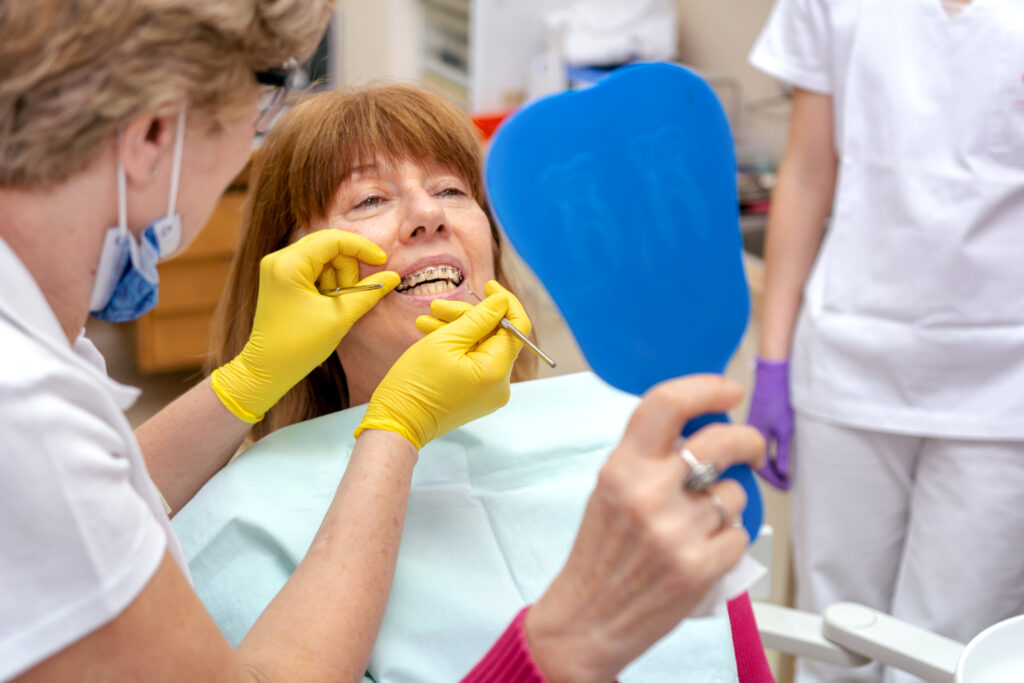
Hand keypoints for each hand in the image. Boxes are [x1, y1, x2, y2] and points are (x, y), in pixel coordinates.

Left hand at [211, 230, 398, 422]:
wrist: (268, 368)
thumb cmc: (300, 346)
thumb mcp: (340, 317)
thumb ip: (368, 292)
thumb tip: (393, 277)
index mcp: (288, 265)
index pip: (333, 240)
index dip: (362, 248)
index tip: (382, 262)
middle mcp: (279, 259)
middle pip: (328, 245)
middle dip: (347, 267)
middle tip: (350, 295)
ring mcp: (278, 267)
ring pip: (323, 256)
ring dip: (338, 277)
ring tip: (333, 304)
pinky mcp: (281, 277)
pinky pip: (314, 267)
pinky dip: (328, 281)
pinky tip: (326, 302)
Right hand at [354, 281, 528, 448]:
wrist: (397, 423)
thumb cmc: (415, 383)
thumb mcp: (445, 341)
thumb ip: (478, 318)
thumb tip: (502, 302)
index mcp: (496, 370)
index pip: (518, 327)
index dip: (505, 302)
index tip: (488, 286)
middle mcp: (499, 384)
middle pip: (495, 336)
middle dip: (468, 316)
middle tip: (437, 306)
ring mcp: (488, 392)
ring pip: (481, 347)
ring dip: (457, 329)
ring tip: (426, 320)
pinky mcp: (476, 396)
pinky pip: (473, 362)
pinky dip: (456, 347)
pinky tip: (430, 334)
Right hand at [524, 376, 764, 682]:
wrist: (587, 619)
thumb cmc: (599, 555)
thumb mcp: (609, 490)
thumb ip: (647, 457)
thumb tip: (701, 427)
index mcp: (621, 468)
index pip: (667, 404)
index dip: (707, 388)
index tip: (729, 390)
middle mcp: (648, 494)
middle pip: (721, 440)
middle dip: (747, 439)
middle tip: (750, 446)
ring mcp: (676, 531)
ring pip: (735, 492)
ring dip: (727, 503)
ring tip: (700, 523)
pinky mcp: (700, 566)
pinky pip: (739, 533)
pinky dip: (728, 541)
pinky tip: (700, 551)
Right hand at [746, 356, 793, 489]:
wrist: (773, 374)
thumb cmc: (779, 397)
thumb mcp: (785, 429)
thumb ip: (783, 452)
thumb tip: (783, 473)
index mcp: (753, 439)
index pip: (761, 470)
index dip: (775, 481)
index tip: (788, 487)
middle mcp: (748, 435)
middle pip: (756, 464)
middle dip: (771, 476)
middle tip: (786, 483)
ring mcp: (750, 428)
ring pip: (756, 455)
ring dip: (768, 465)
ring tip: (783, 473)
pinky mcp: (755, 421)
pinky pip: (757, 445)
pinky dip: (766, 454)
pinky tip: (776, 455)